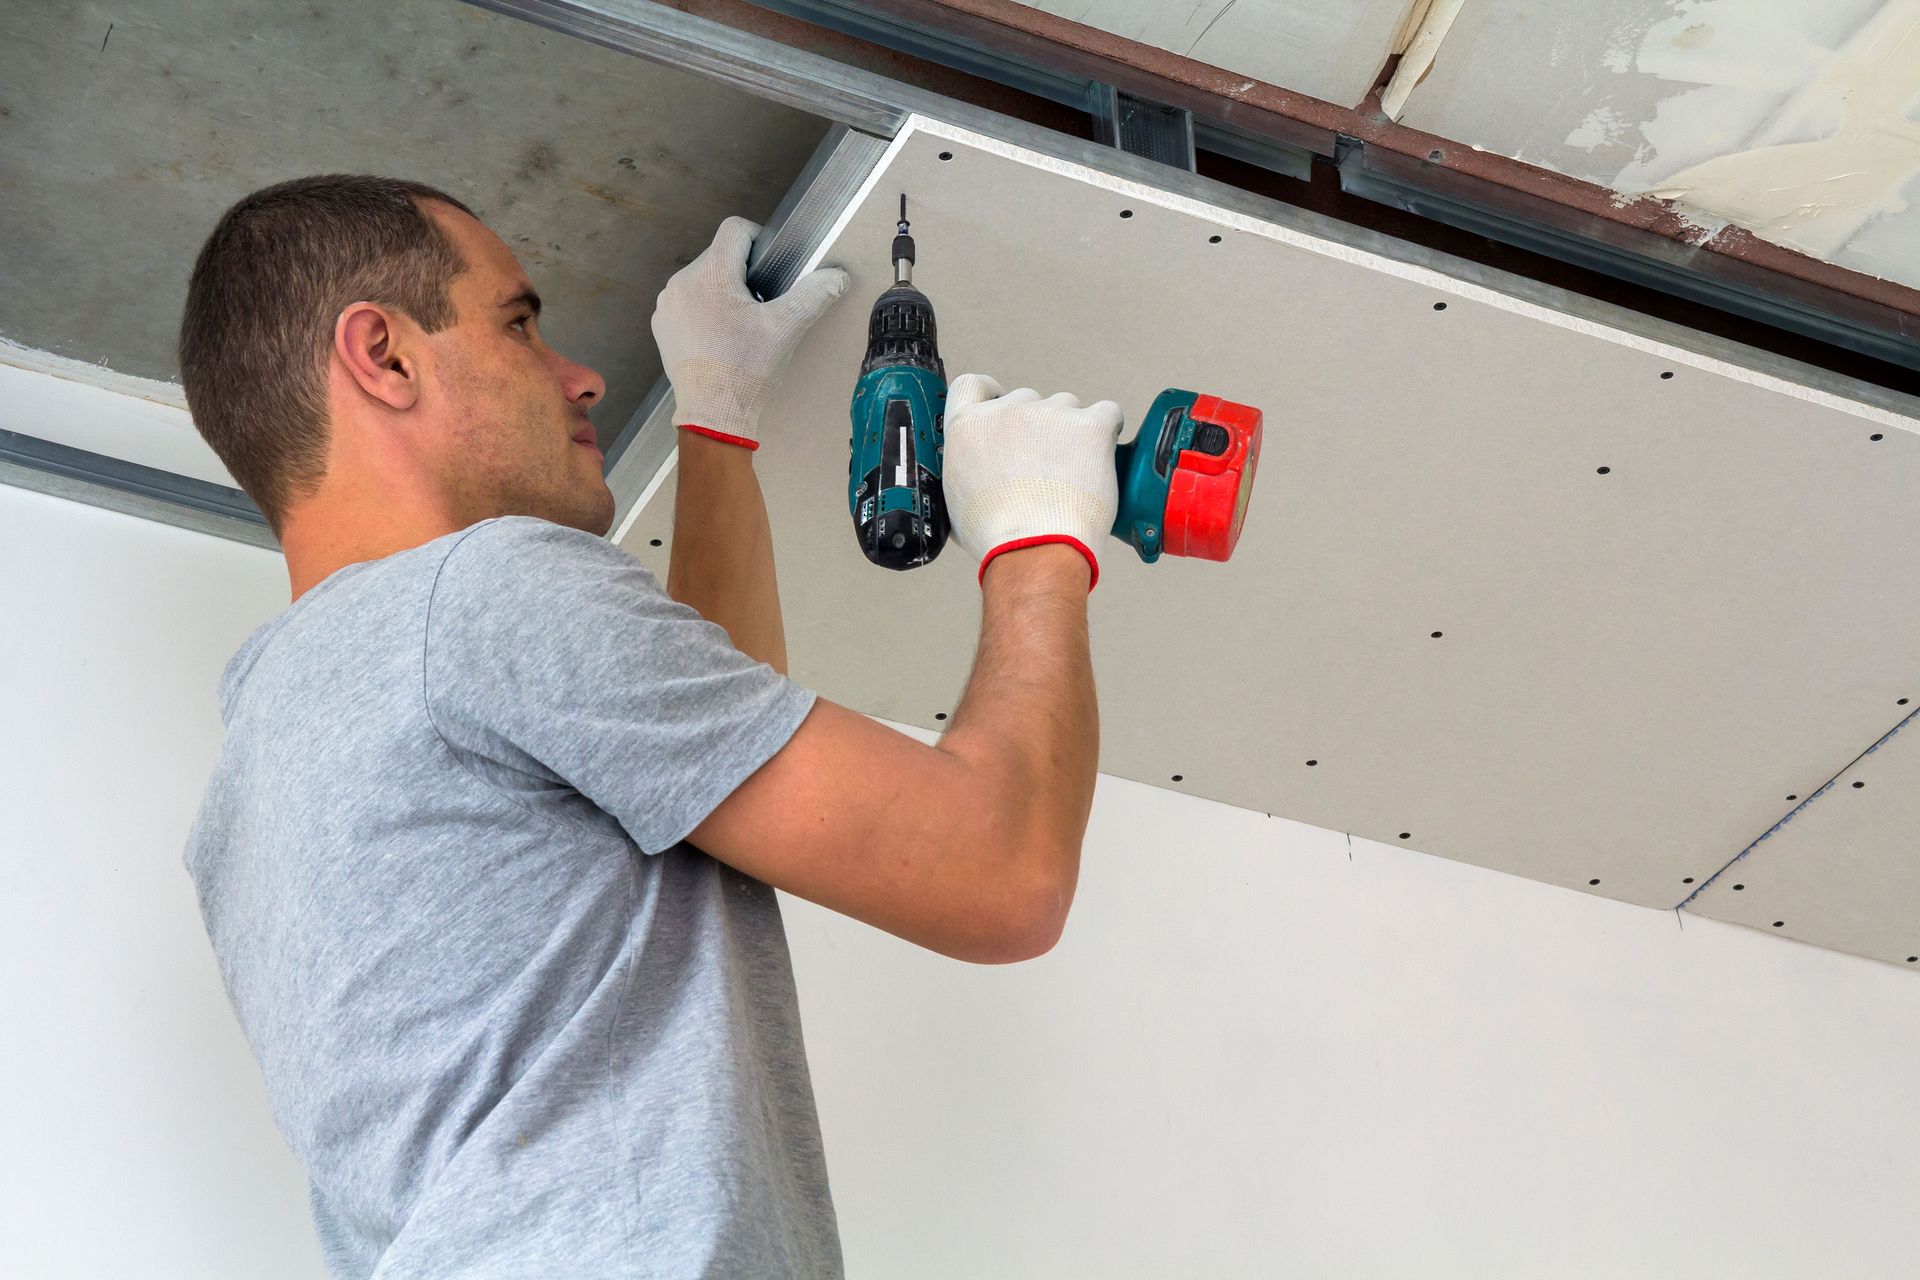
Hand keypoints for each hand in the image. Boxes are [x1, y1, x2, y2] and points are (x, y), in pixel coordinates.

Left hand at [651, 216, 849, 449]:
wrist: (713, 415)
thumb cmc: (746, 371)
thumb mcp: (786, 329)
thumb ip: (814, 295)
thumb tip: (837, 276)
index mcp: (711, 274)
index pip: (734, 230)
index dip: (759, 242)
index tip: (771, 269)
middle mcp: (682, 283)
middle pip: (719, 257)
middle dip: (742, 275)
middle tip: (761, 309)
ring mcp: (668, 305)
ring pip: (703, 280)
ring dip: (723, 293)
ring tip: (740, 327)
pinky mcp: (663, 326)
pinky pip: (688, 304)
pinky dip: (705, 313)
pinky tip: (720, 339)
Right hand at [942, 374, 1123, 589]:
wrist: (1035, 550)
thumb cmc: (998, 537)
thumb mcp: (956, 501)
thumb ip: (965, 469)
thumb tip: (973, 473)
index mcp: (968, 426)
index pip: (975, 385)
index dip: (992, 397)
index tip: (1005, 412)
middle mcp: (1007, 411)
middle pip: (1028, 401)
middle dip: (1038, 427)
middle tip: (1047, 466)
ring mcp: (1051, 414)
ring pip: (1067, 407)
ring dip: (1072, 431)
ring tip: (1074, 474)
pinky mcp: (1091, 425)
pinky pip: (1107, 414)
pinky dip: (1106, 432)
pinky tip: (1101, 459)